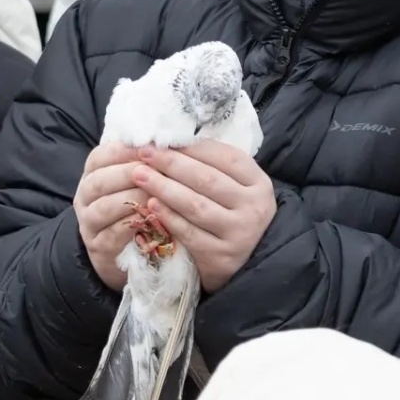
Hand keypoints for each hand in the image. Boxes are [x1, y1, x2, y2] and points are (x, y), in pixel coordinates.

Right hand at [72, 142, 147, 290]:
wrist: (119, 251)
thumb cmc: (133, 207)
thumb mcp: (133, 182)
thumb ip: (142, 162)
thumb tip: (165, 140)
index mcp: (92, 174)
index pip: (100, 156)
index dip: (124, 150)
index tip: (149, 147)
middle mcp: (84, 197)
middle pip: (99, 181)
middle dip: (128, 173)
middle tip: (155, 170)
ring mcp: (88, 223)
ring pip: (104, 207)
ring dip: (131, 200)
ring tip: (156, 196)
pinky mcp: (98, 248)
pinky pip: (113, 235)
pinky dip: (133, 226)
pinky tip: (152, 220)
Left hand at [132, 141, 275, 292]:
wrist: (247, 259)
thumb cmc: (232, 212)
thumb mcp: (235, 186)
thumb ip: (213, 165)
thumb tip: (171, 141)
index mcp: (259, 183)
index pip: (226, 157)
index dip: (192, 147)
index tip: (163, 139)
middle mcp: (254, 208)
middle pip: (207, 180)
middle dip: (172, 163)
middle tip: (144, 153)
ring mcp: (239, 234)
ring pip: (196, 206)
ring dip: (164, 188)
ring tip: (140, 175)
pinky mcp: (221, 257)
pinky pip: (189, 233)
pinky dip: (168, 217)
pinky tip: (151, 204)